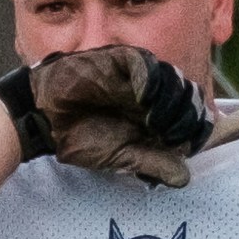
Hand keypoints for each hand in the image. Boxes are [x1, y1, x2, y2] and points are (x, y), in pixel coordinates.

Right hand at [12, 44, 238, 188]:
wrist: (43, 116)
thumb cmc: (79, 136)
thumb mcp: (119, 155)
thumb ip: (152, 162)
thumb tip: (184, 179)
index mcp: (156, 115)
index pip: (190, 115)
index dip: (195, 129)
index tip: (188, 145)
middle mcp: (154, 93)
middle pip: (189, 96)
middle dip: (185, 118)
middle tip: (171, 136)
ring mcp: (141, 75)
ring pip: (174, 80)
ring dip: (172, 101)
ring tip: (157, 121)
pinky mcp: (123, 59)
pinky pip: (148, 65)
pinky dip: (152, 81)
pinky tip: (143, 100)